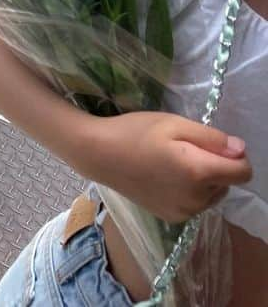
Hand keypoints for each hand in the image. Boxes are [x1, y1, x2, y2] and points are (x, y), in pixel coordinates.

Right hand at [88, 112, 251, 222]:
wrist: (100, 155)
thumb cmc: (135, 132)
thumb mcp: (174, 123)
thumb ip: (211, 138)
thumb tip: (240, 150)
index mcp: (199, 173)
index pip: (243, 171)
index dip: (234, 154)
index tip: (212, 142)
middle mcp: (197, 199)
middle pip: (226, 182)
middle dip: (214, 165)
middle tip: (183, 148)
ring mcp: (185, 212)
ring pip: (212, 194)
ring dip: (204, 180)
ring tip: (173, 162)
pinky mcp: (173, 218)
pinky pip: (196, 204)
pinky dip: (190, 191)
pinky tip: (166, 177)